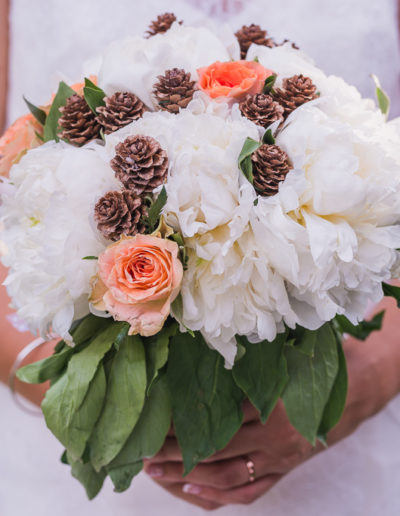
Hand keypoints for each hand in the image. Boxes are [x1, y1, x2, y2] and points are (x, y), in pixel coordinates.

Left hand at [144, 298, 399, 509]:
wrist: (358, 387)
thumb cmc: (317, 366)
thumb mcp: (281, 360)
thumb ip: (245, 370)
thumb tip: (198, 366)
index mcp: (271, 408)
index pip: (214, 423)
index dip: (181, 427)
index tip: (152, 424)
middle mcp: (273, 440)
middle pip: (213, 452)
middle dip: (173, 455)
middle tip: (141, 452)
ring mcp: (279, 460)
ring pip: (225, 477)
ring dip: (187, 478)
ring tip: (155, 472)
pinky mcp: (284, 469)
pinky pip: (249, 492)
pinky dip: (220, 496)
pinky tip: (194, 493)